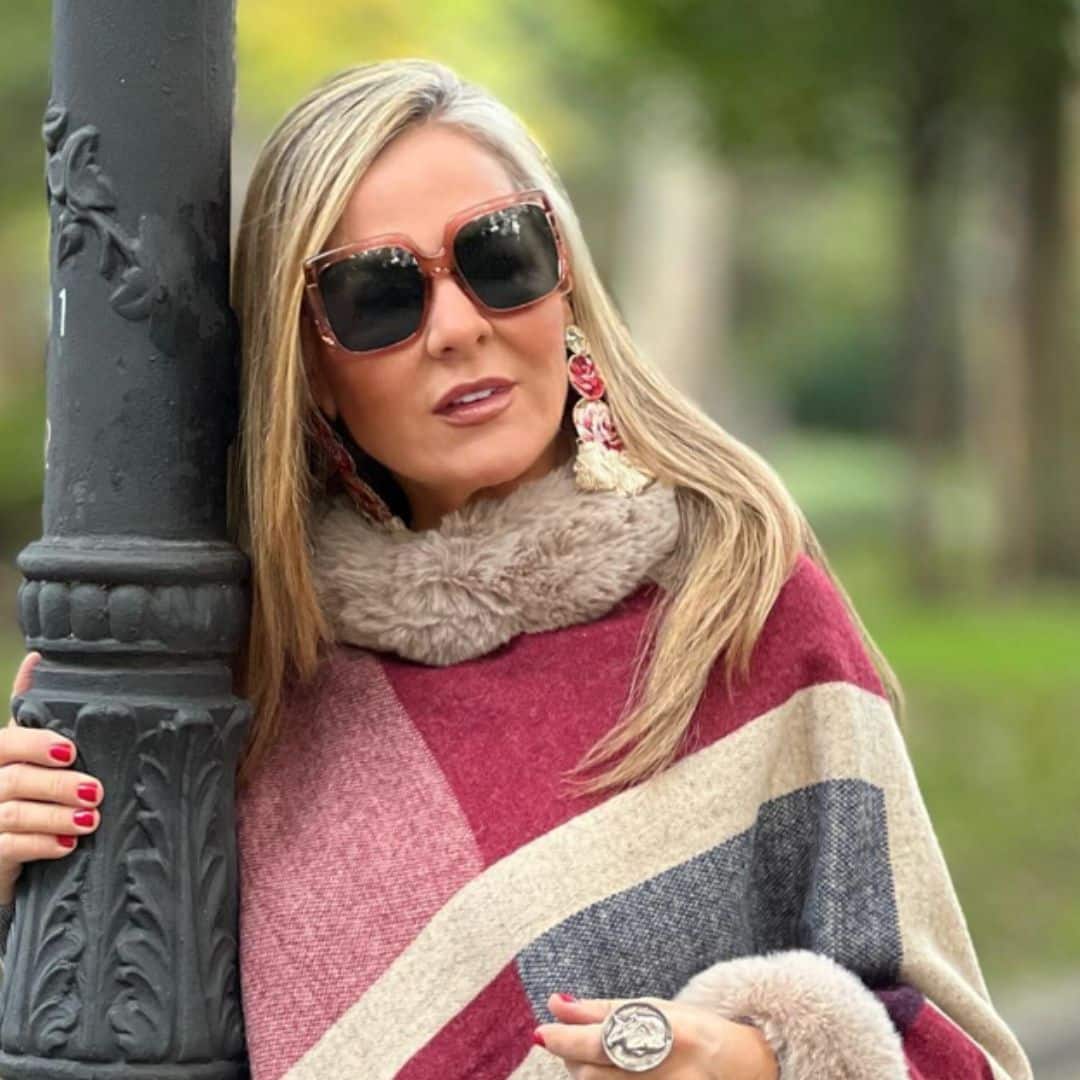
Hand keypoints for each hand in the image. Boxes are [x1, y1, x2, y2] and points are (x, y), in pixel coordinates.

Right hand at [0, 652, 105, 905]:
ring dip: (56, 816)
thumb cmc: (26, 791)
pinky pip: (10, 848)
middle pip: (13, 780)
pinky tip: (68, 844)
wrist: (6, 850)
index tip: (70, 751)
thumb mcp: (30, 752)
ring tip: (91, 819)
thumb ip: (33, 712)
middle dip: (58, 785)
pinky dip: (42, 845)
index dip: (35, 745)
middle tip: (97, 791)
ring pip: (13, 815)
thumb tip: (37, 655)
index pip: (4, 742)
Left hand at [534, 992, 778, 1078]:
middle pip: (596, 1073)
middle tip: (568, 1040)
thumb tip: (556, 1003)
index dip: (566, 1037)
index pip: (604, 1039)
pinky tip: (607, 1073)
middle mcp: (670, 1072)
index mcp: (669, 1034)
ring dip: (585, 1073)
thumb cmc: (700, 1032)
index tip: (542, 1031)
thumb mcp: (657, 1009)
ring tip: (591, 1058)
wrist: (751, 1068)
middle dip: (572, 1056)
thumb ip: (604, 1009)